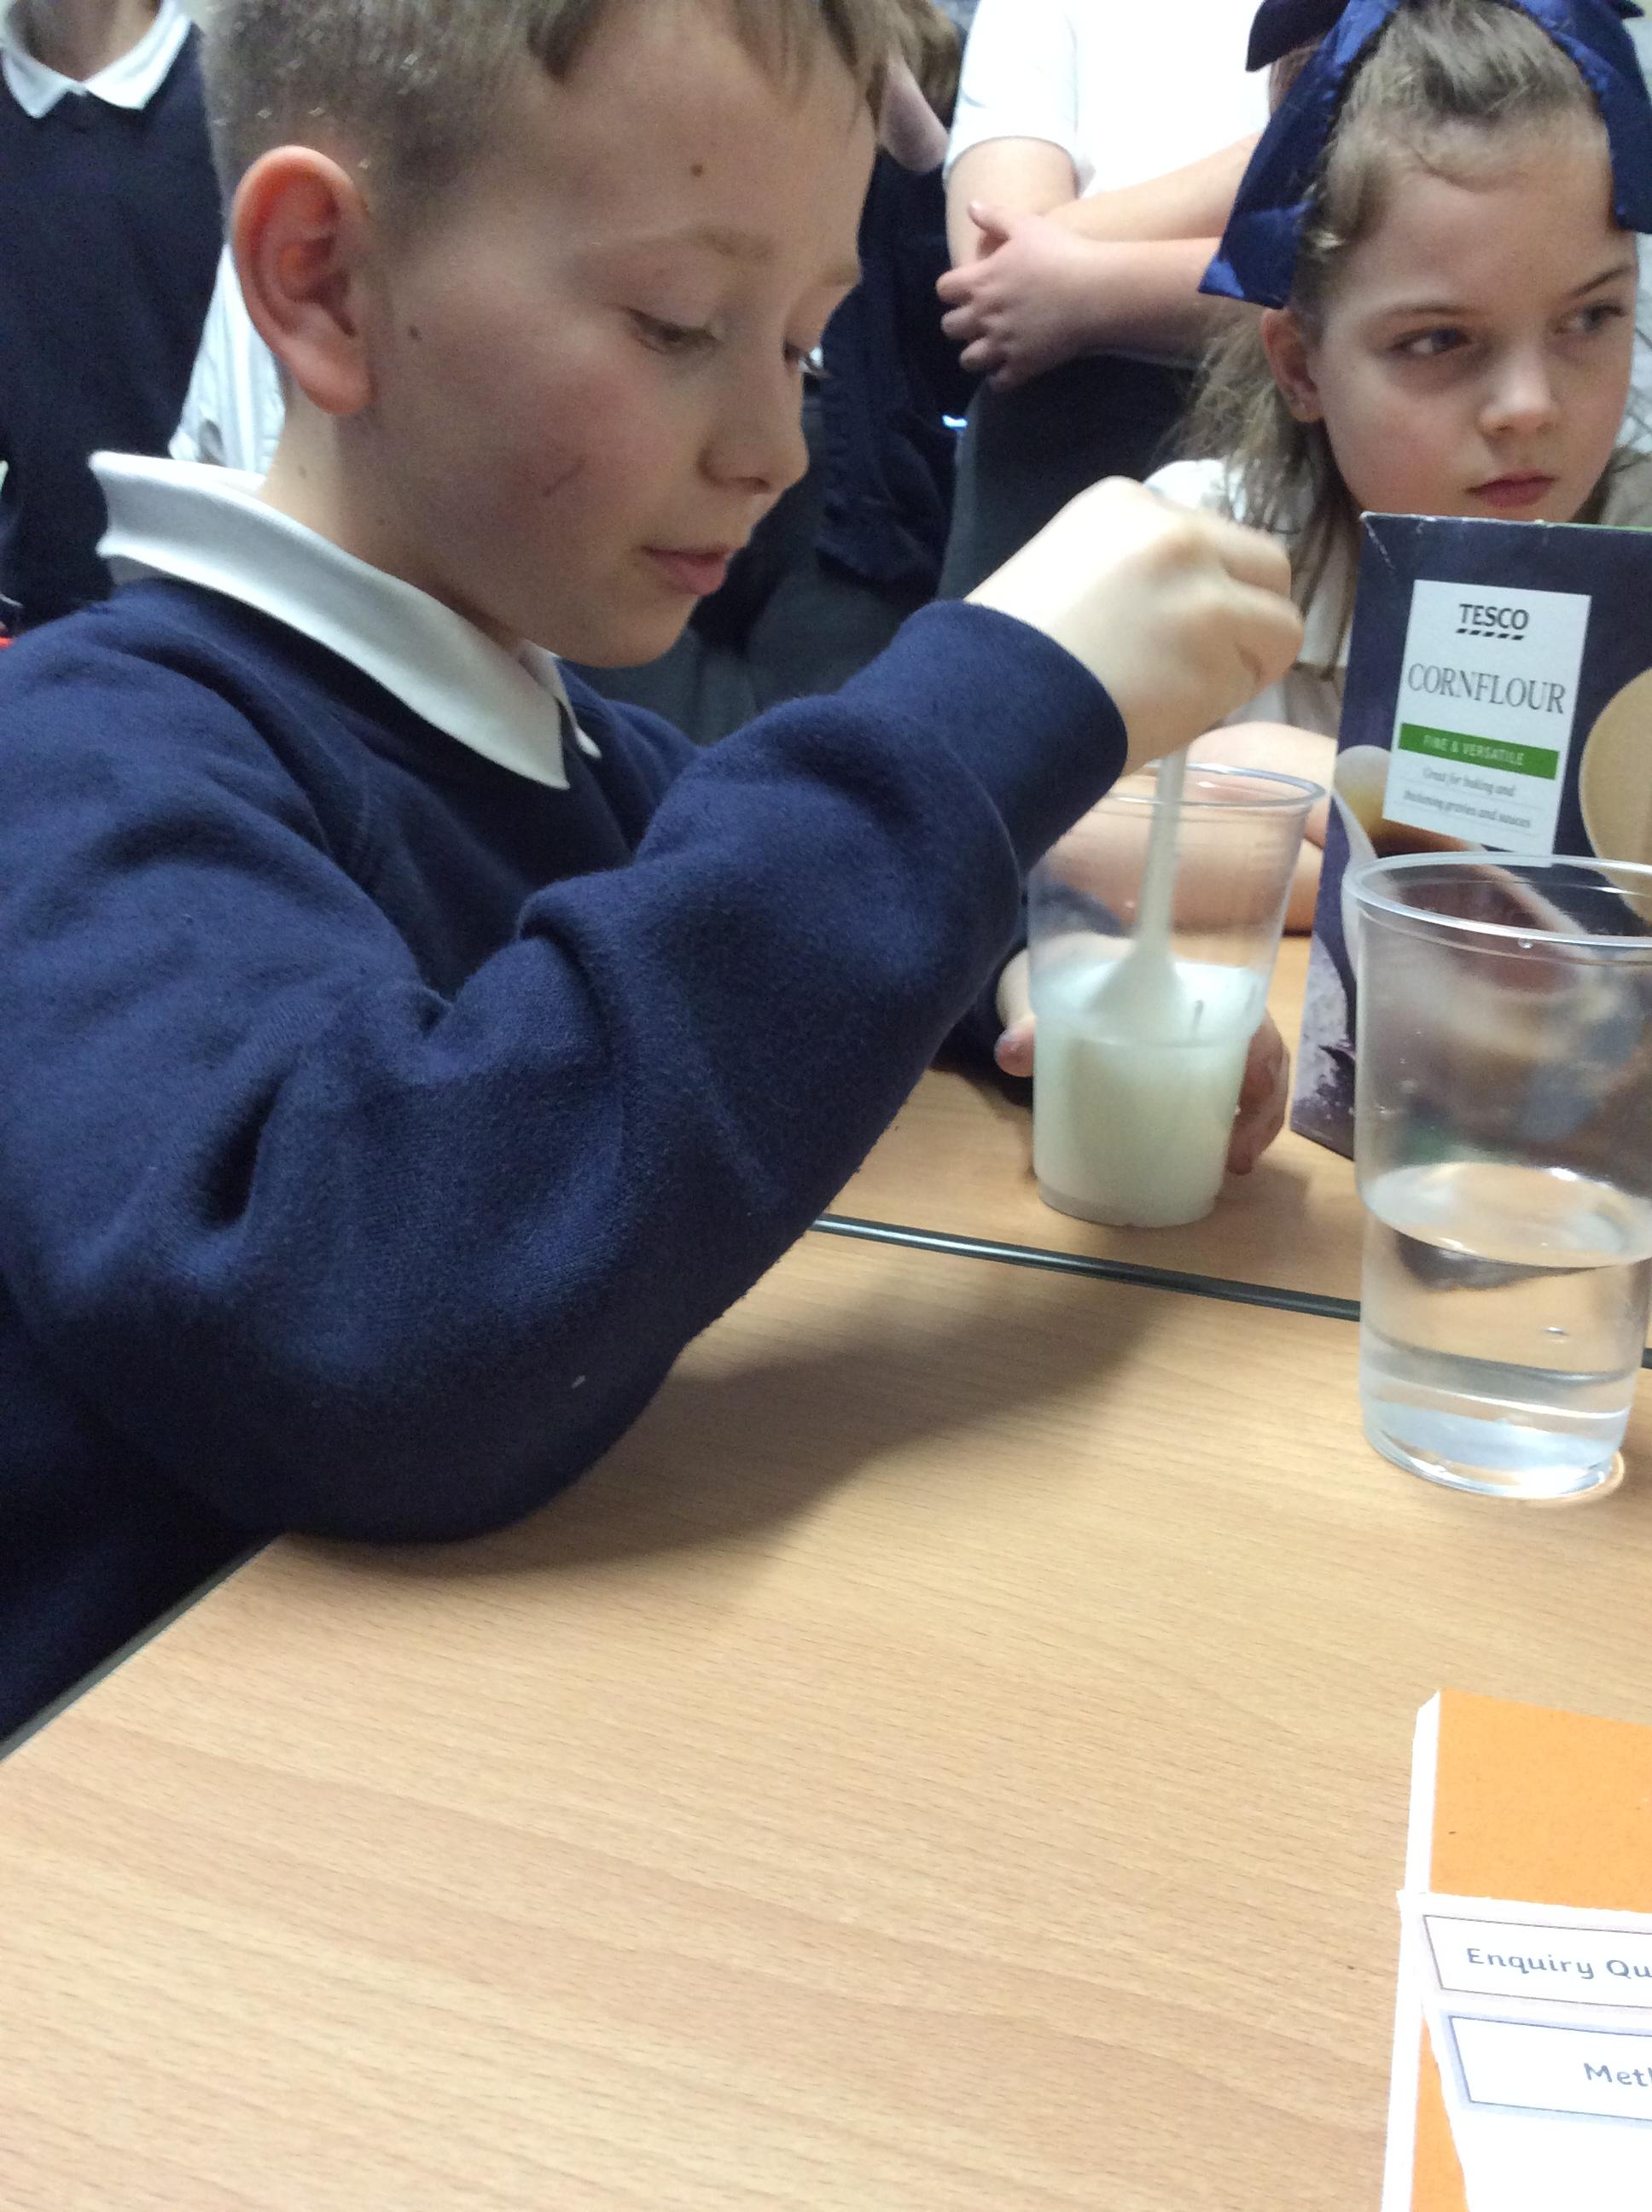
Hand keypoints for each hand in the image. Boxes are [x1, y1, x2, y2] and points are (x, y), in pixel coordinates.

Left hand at [936, 204, 1101, 390]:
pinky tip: (1008, 369)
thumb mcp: (1026, 225)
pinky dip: (1000, 378)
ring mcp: (1002, 344)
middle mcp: (984, 316)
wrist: (1094, 291)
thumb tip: (971, 206)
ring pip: (969, 360)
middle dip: (958, 324)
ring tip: (988, 348)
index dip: (952, 289)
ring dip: (975, 354)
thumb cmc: (1061, 252)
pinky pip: (998, 382)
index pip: (944, 290)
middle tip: (974, 320)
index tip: (964, 289)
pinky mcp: (1022, 366)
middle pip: (950, 327)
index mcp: (980, 282)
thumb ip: (995, 217)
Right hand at [968, 479, 1302, 772]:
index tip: (1166, 622)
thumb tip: (1177, 600)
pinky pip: (1252, 681)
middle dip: (1249, 613)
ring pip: (1280, 626)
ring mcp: (1208, 596)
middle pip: (1267, 566)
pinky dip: (1223, 702)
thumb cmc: (1003, 651)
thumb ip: (1130, 566)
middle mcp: (1179, 535)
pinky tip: (1169, 711)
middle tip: (1209, 655)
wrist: (988, 707)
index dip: (1202, 584)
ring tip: (1183, 690)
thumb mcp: (1063, 567)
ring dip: (1245, 662)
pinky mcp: (1221, 658)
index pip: (1208, 535)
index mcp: (1129, 504)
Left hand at [995, 1002, 1290, 1177]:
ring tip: (1235, 1167)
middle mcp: (1213, 1014)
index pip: (1248, 1014)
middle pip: (1263, 1057)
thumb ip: (1034, 1026)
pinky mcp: (1195, 1075)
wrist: (1070, 978)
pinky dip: (1240, 1129)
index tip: (1252, 1095)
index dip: (1262, 1055)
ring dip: (1258, 1126)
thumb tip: (1010, 1054)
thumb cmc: (1081, 979)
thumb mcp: (1060, 998)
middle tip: (1237, 1156)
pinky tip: (1226, 1163)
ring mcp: (1208, 1047)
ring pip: (1257, 1082)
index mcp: (1192, 985)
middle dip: (1264, 1109)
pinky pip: (1234, 1099)